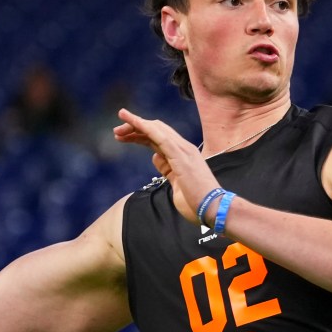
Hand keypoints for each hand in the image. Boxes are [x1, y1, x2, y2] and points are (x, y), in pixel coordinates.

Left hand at [113, 108, 220, 224]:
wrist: (214, 208)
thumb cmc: (196, 202)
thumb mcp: (176, 183)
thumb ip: (167, 170)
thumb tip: (156, 159)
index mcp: (182, 155)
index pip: (158, 138)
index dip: (140, 135)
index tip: (123, 137)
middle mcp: (183, 148)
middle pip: (155, 130)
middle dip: (134, 128)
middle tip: (116, 132)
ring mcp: (183, 150)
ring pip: (156, 129)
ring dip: (136, 125)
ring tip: (118, 128)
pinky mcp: (181, 156)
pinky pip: (160, 137)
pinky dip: (146, 128)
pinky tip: (133, 123)